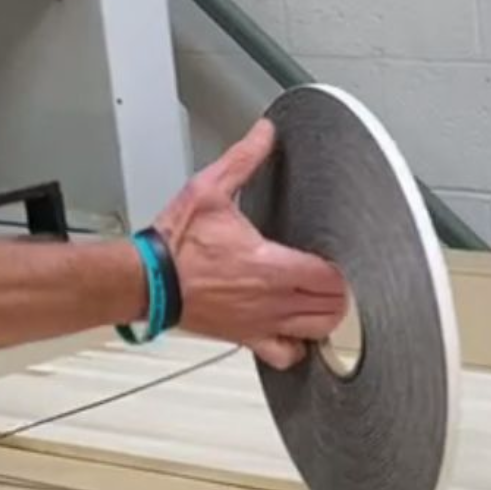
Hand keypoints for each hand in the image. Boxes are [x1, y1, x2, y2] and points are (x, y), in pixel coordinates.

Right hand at [154, 119, 347, 369]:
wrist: (148, 281)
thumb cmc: (175, 244)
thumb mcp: (209, 190)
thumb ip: (243, 160)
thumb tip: (264, 134)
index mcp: (271, 264)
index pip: (330, 276)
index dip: (342, 269)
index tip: (340, 258)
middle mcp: (272, 299)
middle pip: (331, 306)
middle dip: (340, 293)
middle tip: (338, 279)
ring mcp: (261, 322)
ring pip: (316, 331)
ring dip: (327, 319)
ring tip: (326, 303)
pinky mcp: (245, 337)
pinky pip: (284, 355)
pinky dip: (297, 348)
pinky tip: (297, 334)